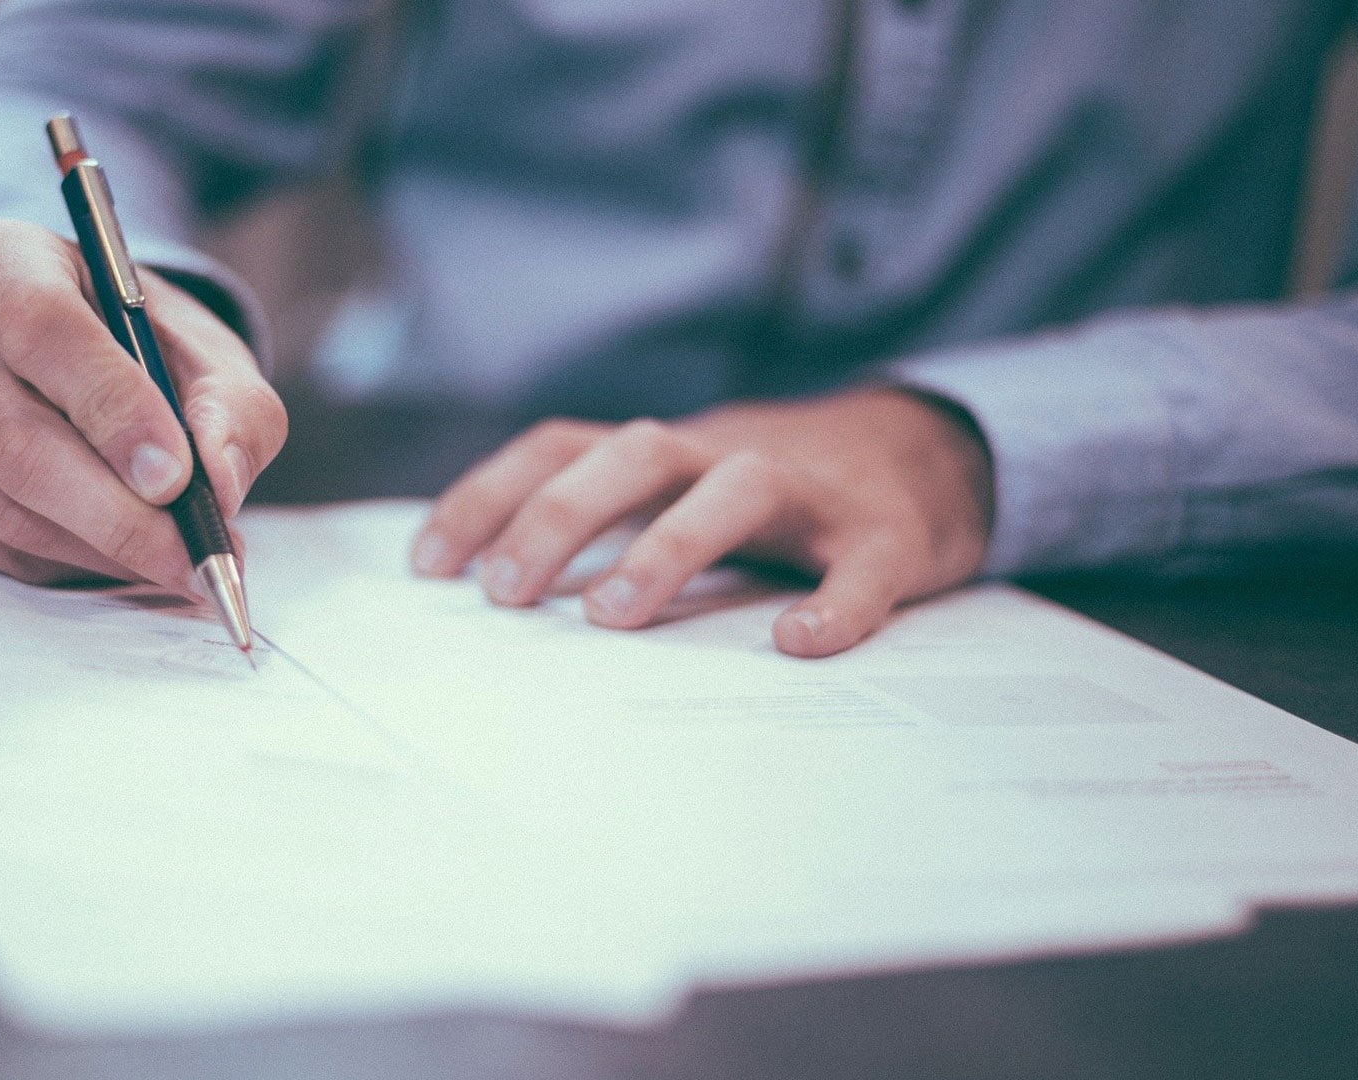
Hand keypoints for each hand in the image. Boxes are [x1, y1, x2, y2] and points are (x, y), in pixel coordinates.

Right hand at [0, 219, 286, 589]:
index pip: (42, 329)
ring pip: (4, 506)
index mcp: (3, 258)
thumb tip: (218, 482)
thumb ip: (233, 411)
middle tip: (193, 555)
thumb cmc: (150, 354)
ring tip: (174, 558)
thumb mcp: (213, 361)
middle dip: (117, 514)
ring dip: (101, 548)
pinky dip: (63, 564)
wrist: (91, 371)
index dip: (111, 409)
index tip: (175, 477)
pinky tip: (114, 552)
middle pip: (15, 439)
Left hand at [410, 389, 992, 655]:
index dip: (490, 495)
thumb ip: (608, 524)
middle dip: (560, 516)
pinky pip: (862, 566)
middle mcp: (727, 455)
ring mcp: (811, 492)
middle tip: (504, 594)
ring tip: (612, 617)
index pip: (561, 447)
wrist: (930, 453)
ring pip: (736, 489)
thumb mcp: (681, 490)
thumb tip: (495, 593)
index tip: (428, 565)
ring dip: (668, 545)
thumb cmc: (775, 493)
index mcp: (668, 452)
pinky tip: (798, 643)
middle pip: (634, 454)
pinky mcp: (888, 535)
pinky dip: (834, 603)